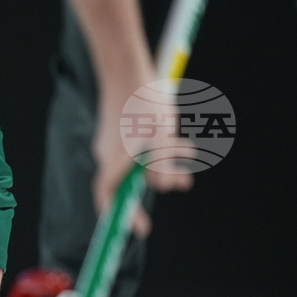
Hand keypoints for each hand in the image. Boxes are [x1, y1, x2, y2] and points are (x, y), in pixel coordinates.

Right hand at [92, 82, 193, 237]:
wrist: (125, 68)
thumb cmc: (143, 102)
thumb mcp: (161, 138)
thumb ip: (162, 166)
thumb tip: (163, 186)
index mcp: (113, 162)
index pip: (108, 198)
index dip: (120, 217)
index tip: (138, 229)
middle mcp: (108, 156)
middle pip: (131, 181)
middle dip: (159, 182)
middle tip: (183, 183)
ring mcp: (112, 142)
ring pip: (139, 162)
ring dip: (165, 162)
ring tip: (188, 152)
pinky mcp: (118, 130)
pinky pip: (138, 148)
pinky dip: (158, 148)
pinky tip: (177, 138)